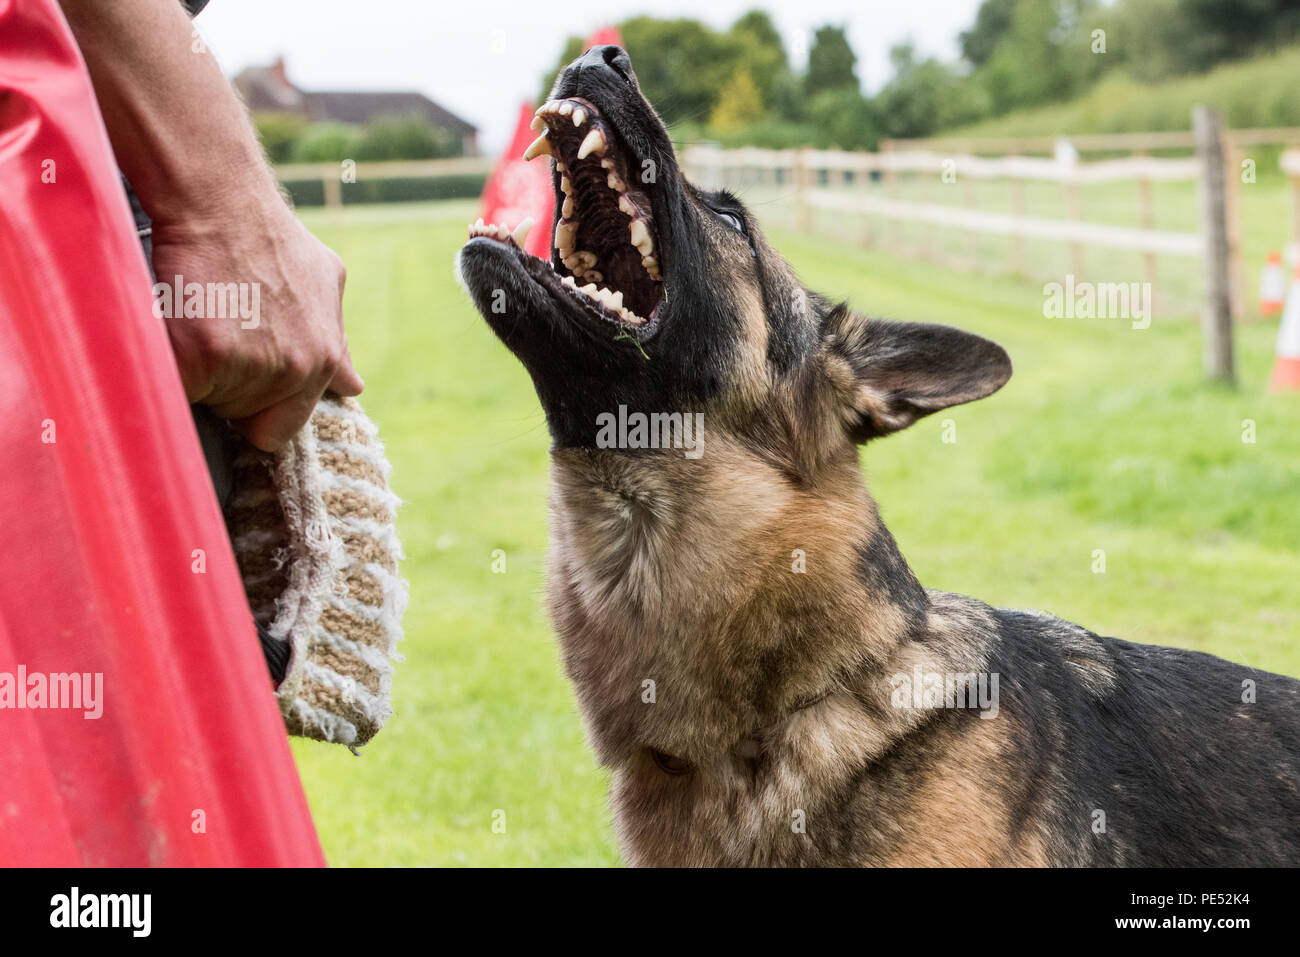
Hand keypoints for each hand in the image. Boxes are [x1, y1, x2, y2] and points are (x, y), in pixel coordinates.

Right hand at [152, 202, 363, 450]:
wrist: (223, 199)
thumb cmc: (269, 238)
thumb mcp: (322, 284)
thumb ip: (335, 341)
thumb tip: (353, 387)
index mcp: (323, 361)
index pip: (282, 428)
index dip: (255, 410)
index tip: (237, 383)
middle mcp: (295, 370)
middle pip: (242, 417)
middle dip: (224, 389)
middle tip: (214, 333)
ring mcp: (252, 364)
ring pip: (207, 401)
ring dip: (195, 373)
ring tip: (197, 317)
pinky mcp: (204, 354)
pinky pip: (174, 389)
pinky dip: (165, 368)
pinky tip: (170, 327)